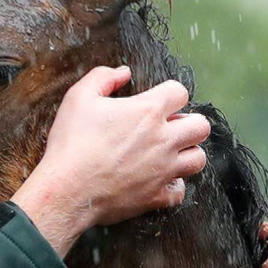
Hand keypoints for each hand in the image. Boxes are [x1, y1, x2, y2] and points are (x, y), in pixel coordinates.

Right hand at [12, 66, 210, 256]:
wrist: (66, 189)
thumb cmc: (71, 143)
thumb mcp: (78, 98)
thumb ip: (102, 78)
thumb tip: (122, 72)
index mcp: (147, 111)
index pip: (180, 92)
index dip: (169, 94)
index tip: (157, 101)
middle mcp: (163, 140)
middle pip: (201, 126)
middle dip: (188, 123)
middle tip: (169, 127)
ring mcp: (163, 170)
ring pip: (198, 159)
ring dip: (186, 153)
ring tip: (168, 153)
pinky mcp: (156, 196)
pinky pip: (179, 191)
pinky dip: (172, 185)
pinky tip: (157, 180)